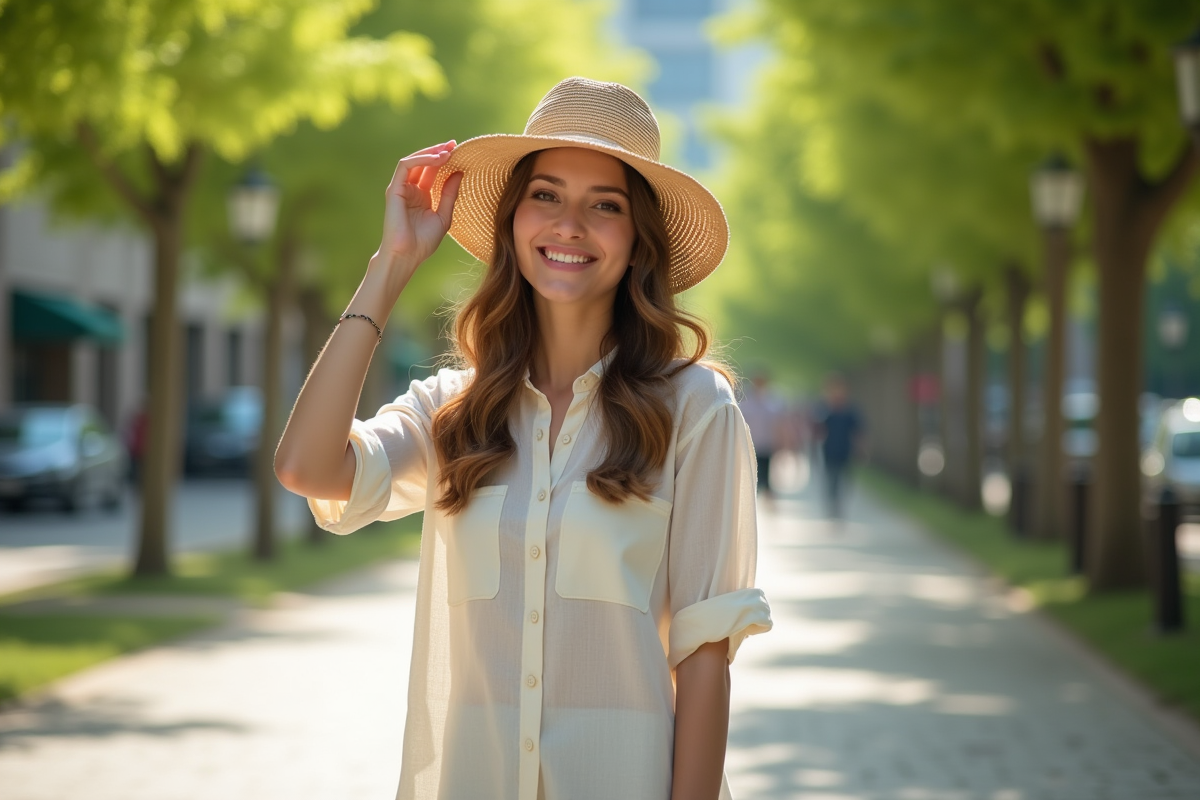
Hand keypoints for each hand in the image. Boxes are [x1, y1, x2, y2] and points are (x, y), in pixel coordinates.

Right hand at [376, 140, 463, 272]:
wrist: (407, 255)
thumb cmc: (424, 241)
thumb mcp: (444, 215)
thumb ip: (450, 194)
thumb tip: (460, 172)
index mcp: (422, 196)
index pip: (432, 171)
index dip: (445, 160)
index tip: (459, 150)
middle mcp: (411, 189)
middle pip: (423, 163)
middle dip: (438, 151)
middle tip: (454, 144)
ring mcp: (401, 188)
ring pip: (413, 161)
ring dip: (430, 153)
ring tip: (447, 151)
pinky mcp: (394, 189)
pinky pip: (405, 167)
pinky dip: (420, 160)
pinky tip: (436, 159)